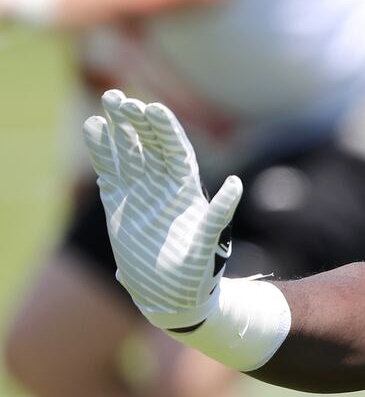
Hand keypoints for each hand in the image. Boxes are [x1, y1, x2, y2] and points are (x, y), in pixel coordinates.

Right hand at [83, 89, 242, 329]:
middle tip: (120, 98)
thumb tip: (238, 183)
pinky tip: (94, 129)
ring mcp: (141, 195)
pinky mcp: (120, 206)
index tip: (153, 109)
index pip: (175, 153)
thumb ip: (218, 215)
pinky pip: (110, 173)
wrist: (175, 298)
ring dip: (117, 132)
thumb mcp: (209, 244)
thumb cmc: (198, 274)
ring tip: (104, 108)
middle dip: (137, 123)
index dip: (165, 131)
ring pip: (128, 155)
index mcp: (187, 193)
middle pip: (150, 146)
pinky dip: (102, 153)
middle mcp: (165, 188)